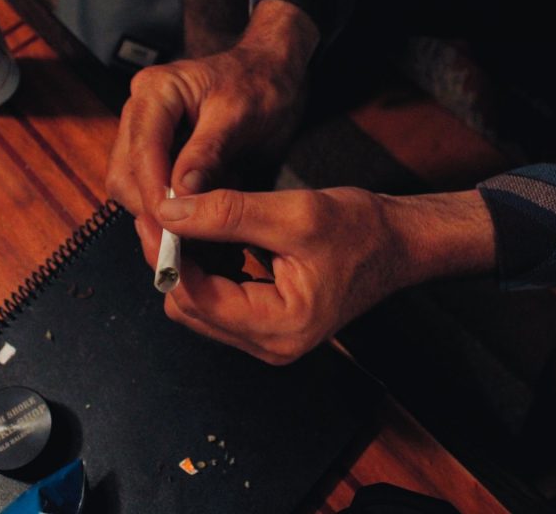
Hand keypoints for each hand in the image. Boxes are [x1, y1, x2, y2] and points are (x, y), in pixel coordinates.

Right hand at [106, 0, 317, 253]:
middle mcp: (141, 111)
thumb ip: (208, 152)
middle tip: (181, 245)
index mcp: (156, 91)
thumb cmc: (260, 84)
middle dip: (151, 210)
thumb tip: (180, 193)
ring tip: (193, 242)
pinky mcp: (161, 152)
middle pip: (126, 174)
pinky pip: (154, 189)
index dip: (154, 192)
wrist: (272, 72)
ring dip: (159, 216)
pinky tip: (198, 230)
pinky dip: (172, 212)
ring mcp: (147, 132)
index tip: (174, 226)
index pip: (141, 151)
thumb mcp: (240, 115)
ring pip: (134, 187)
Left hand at [152, 187, 495, 363]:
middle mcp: (269, 344)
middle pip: (189, 307)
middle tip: (168, 209)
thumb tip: (170, 213)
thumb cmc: (362, 231)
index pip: (196, 297)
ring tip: (192, 217)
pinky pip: (218, 300)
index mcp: (279, 326)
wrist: (399, 245)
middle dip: (173, 259)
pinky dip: (208, 267)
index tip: (156, 211)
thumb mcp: (295, 214)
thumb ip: (228, 214)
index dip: (168, 254)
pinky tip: (215, 234)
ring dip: (189, 261)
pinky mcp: (267, 324)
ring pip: (199, 304)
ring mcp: (267, 339)